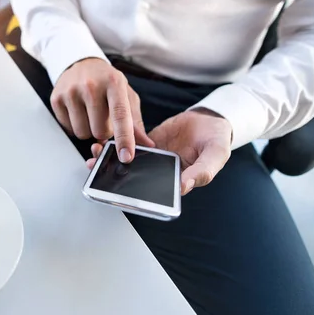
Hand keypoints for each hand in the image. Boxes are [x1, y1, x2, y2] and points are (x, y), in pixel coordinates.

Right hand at [51, 58, 153, 161]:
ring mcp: (71, 91)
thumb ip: (136, 122)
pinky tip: (78, 111)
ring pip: (82, 133)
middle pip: (99, 131)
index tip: (126, 156)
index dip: (124, 138)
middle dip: (103, 132)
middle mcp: (91, 85)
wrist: (81, 64)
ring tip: (90, 114)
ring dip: (88, 130)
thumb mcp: (126, 95)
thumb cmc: (107, 82)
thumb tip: (147, 144)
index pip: (120, 115)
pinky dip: (75, 126)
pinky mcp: (56, 99)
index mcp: (114, 83)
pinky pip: (68, 129)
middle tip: (103, 118)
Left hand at [87, 108, 231, 194]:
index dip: (135, 195)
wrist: (210, 119)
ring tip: (96, 155)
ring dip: (110, 160)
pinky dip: (117, 144)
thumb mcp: (216, 155)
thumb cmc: (217, 140)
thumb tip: (185, 186)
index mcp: (178, 181)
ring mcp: (153, 159)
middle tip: (96, 171)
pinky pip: (130, 145)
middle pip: (135, 179)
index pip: (155, 193)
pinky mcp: (148, 144)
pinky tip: (104, 142)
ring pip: (129, 163)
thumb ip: (204, 171)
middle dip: (114, 176)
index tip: (117, 191)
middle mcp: (162, 173)